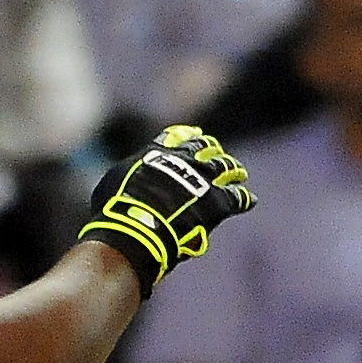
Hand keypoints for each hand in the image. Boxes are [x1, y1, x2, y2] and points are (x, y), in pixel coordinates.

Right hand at [78, 125, 254, 297]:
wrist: (137, 227)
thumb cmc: (116, 210)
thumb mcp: (112, 184)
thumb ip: (127, 177)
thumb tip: (125, 180)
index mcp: (159, 153)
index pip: (177, 137)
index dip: (187, 137)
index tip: (194, 135)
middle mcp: (185, 161)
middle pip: (205, 149)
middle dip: (212, 151)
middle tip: (218, 154)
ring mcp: (203, 180)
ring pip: (226, 167)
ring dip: (233, 169)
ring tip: (239, 173)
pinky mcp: (218, 202)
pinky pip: (237, 198)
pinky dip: (243, 199)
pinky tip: (249, 201)